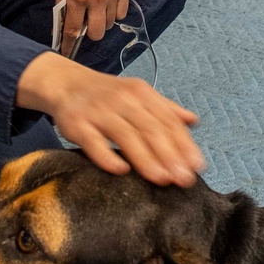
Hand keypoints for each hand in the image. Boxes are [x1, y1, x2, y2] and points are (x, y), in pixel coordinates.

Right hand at [15, 51, 203, 186]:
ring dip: (146, 159)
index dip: (184, 144)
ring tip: (162, 179)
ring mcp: (98, 111)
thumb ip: (165, 109)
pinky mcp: (77, 123)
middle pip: (150, 128)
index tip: (197, 166)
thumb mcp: (137, 95)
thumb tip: (194, 121)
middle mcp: (122, 100)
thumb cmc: (107, 95)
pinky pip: (93, 142)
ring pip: (126, 135)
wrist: (65, 84)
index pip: (168, 120)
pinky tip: (121, 170)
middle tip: (183, 179)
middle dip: (170, 155)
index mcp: (141, 93)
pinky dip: (107, 156)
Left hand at [56, 0, 129, 53]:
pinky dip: (114, 12)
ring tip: (95, 7)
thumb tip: (61, 22)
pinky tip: (107, 2)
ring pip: (110, 24)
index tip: (66, 51)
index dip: (68, 44)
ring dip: (102, 21)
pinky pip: (122, 12)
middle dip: (88, 31)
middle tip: (84, 21)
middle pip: (96, 33)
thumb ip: (62, 1)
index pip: (73, 30)